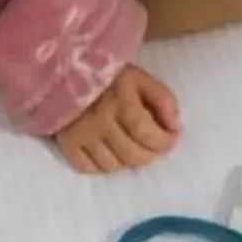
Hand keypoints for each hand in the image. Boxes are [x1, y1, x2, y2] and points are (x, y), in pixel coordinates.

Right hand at [53, 65, 181, 173]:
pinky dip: (101, 165)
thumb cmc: (110, 77)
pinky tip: (107, 152)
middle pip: (132, 156)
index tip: (170, 139)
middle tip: (151, 146)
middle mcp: (101, 122)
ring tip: (129, 146)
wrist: (66, 72)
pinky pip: (88, 168)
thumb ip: (164, 100)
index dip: (164, 143)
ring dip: (126, 161)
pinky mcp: (67, 143)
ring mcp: (82, 135)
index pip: (148, 135)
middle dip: (149, 155)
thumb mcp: (141, 79)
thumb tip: (175, 128)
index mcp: (122, 102)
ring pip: (112, 166)